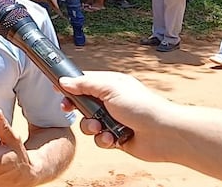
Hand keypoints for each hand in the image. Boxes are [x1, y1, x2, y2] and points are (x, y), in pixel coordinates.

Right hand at [58, 72, 175, 161]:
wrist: (163, 133)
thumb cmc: (141, 106)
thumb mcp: (109, 88)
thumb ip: (85, 84)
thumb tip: (64, 81)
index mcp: (110, 85)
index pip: (84, 82)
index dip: (71, 86)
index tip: (58, 90)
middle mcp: (111, 102)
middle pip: (82, 104)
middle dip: (77, 109)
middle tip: (70, 109)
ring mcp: (113, 120)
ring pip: (88, 124)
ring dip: (91, 127)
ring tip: (101, 127)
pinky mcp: (116, 137)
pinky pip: (99, 139)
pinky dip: (104, 139)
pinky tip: (113, 138)